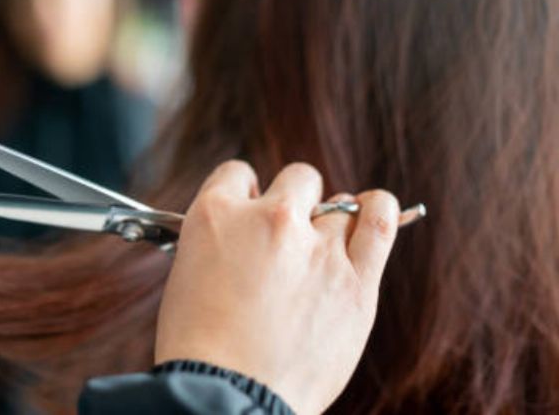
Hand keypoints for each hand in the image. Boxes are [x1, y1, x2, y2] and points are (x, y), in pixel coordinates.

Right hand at [155, 162, 399, 414]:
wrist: (226, 395)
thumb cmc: (199, 346)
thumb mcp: (187, 274)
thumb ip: (222, 242)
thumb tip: (249, 234)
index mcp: (216, 215)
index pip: (238, 174)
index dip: (246, 194)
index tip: (251, 214)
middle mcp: (269, 219)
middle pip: (297, 180)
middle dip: (292, 203)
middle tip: (286, 239)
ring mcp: (316, 247)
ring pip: (339, 203)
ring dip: (332, 218)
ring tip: (327, 242)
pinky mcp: (355, 281)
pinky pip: (379, 222)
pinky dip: (377, 211)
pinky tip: (372, 213)